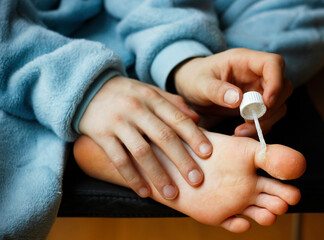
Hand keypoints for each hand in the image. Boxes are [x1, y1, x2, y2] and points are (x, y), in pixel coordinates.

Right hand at [78, 76, 211, 199]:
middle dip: (182, 160)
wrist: (87, 88)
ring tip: (172, 194)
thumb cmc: (127, 93)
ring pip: (142, 152)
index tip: (208, 154)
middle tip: (197, 180)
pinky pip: (118, 160)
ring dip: (158, 175)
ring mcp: (118, 122)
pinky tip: (144, 192)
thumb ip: (174, 103)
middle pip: (163, 137)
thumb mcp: (150, 91)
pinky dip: (132, 177)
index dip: (194, 136)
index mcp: (152, 98)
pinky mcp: (101, 135)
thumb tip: (197, 120)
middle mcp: (136, 109)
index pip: (177, 118)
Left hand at [173, 48, 292, 136]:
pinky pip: (268, 117)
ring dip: (267, 120)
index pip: (274, 63)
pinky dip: (260, 127)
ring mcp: (258, 90)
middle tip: (251, 120)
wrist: (191, 88)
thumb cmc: (195, 78)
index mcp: (245, 60)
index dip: (276, 82)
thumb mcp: (200, 83)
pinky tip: (241, 132)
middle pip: (283, 86)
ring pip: (279, 105)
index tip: (266, 102)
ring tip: (242, 130)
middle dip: (272, 106)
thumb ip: (216, 90)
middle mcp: (256, 74)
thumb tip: (238, 99)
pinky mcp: (256, 105)